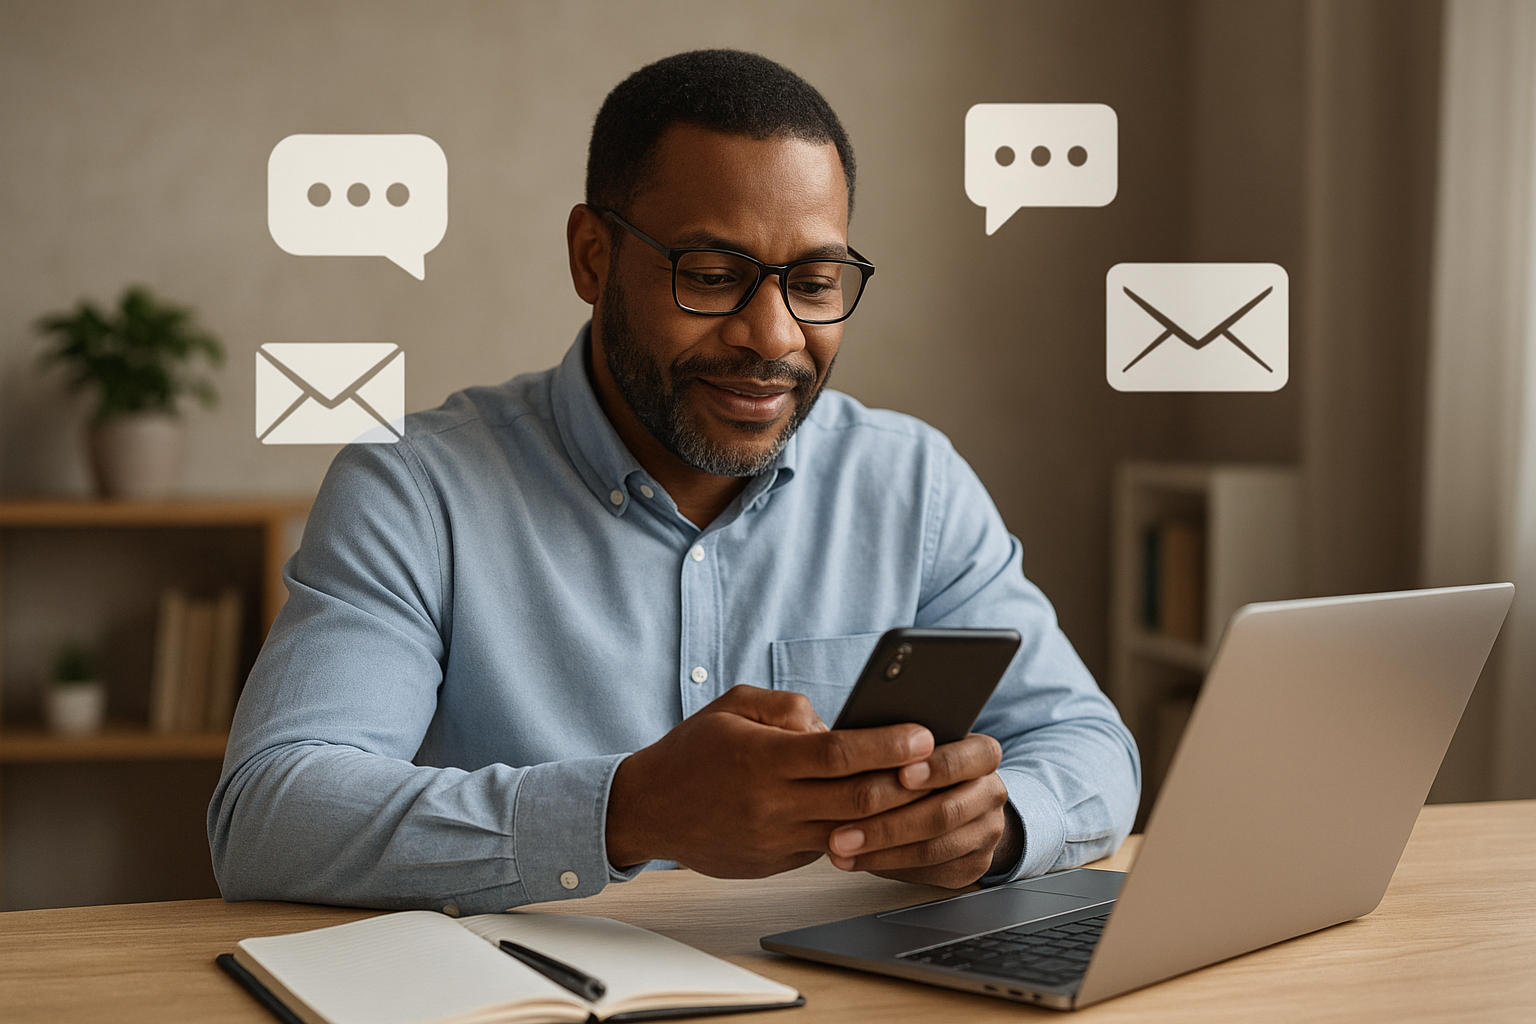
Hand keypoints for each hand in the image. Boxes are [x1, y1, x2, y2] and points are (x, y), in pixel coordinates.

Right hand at [606, 686, 935, 877]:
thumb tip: (834, 725)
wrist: (647, 809)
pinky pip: (828, 847)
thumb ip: (786, 707)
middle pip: (856, 798)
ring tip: (922, 792)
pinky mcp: (775, 863)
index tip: (923, 734)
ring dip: (892, 814)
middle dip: (905, 782)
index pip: (839, 754)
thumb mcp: (733, 706)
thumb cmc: (693, 750)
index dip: (887, 745)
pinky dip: (858, 832)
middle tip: (939, 765)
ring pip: (851, 831)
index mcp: (761, 758)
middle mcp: (770, 804)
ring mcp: (774, 840)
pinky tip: (881, 814)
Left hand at [825, 732, 1014, 887]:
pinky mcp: (971, 867)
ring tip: (840, 847)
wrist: (957, 804)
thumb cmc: (923, 766)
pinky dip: (885, 865)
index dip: (939, 767)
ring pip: (932, 848)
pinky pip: (927, 871)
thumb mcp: (918, 746)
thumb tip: (857, 740)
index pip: (972, 758)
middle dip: (888, 824)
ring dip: (880, 850)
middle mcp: (990, 795)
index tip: (901, 774)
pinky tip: (854, 859)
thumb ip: (900, 745)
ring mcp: (985, 835)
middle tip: (842, 830)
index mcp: (983, 756)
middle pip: (944, 813)